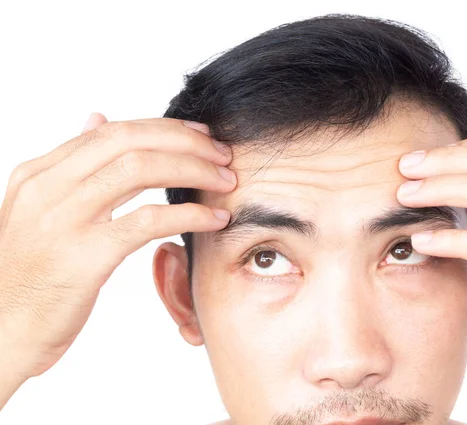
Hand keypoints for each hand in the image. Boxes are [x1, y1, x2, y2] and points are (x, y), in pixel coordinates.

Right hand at [0, 113, 235, 384]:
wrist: (0, 333)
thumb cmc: (27, 276)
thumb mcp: (40, 209)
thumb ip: (71, 166)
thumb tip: (98, 119)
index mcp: (38, 173)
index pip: (112, 131)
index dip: (164, 128)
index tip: (201, 135)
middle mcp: (48, 187)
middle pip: (129, 140)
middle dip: (185, 142)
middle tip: (222, 154)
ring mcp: (64, 219)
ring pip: (140, 169)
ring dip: (193, 170)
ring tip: (225, 181)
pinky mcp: (84, 256)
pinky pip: (147, 221)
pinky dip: (188, 214)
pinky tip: (214, 218)